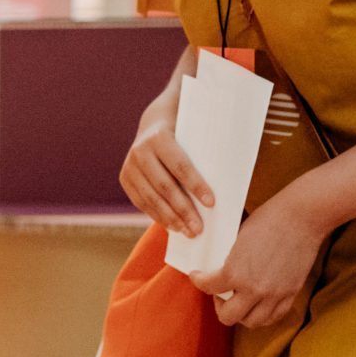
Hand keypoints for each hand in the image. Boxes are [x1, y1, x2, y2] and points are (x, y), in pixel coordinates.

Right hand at [120, 94, 213, 236]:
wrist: (153, 124)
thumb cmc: (185, 135)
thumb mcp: (194, 136)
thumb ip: (206, 155)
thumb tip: (230, 183)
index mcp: (159, 137)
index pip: (180, 166)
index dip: (196, 185)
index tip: (212, 203)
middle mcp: (140, 151)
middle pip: (165, 186)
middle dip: (183, 210)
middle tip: (200, 229)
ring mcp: (129, 165)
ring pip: (151, 198)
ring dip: (171, 218)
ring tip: (188, 232)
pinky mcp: (125, 178)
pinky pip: (141, 202)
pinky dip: (157, 216)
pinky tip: (172, 226)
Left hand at [189, 190, 330, 326]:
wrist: (301, 218)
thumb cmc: (267, 221)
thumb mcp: (237, 239)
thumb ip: (229, 259)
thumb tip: (218, 266)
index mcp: (235, 272)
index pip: (208, 287)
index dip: (199, 280)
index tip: (198, 275)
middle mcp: (254, 289)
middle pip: (228, 316)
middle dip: (219, 305)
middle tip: (220, 292)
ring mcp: (274, 294)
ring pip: (252, 322)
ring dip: (241, 314)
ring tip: (240, 300)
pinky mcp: (291, 293)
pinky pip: (274, 316)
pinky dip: (263, 314)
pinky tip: (258, 303)